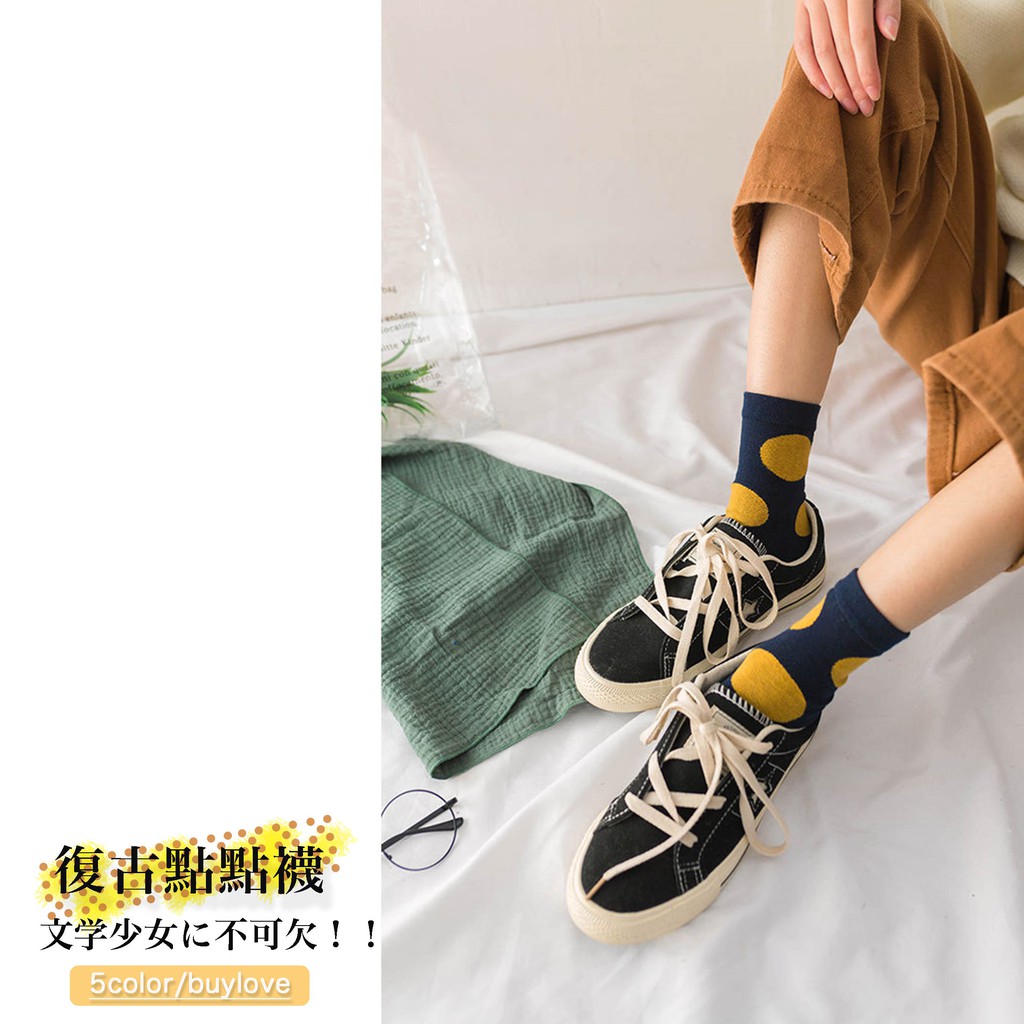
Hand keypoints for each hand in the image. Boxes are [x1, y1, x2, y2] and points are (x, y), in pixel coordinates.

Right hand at [793, 0, 900, 115]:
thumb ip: (888, 2)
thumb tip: (889, 36)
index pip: (859, 39)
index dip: (867, 70)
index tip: (874, 95)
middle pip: (840, 51)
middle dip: (852, 83)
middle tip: (862, 108)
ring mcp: (810, 2)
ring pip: (821, 52)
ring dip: (834, 83)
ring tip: (847, 105)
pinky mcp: (800, 7)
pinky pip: (802, 44)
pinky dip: (812, 70)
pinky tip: (825, 90)